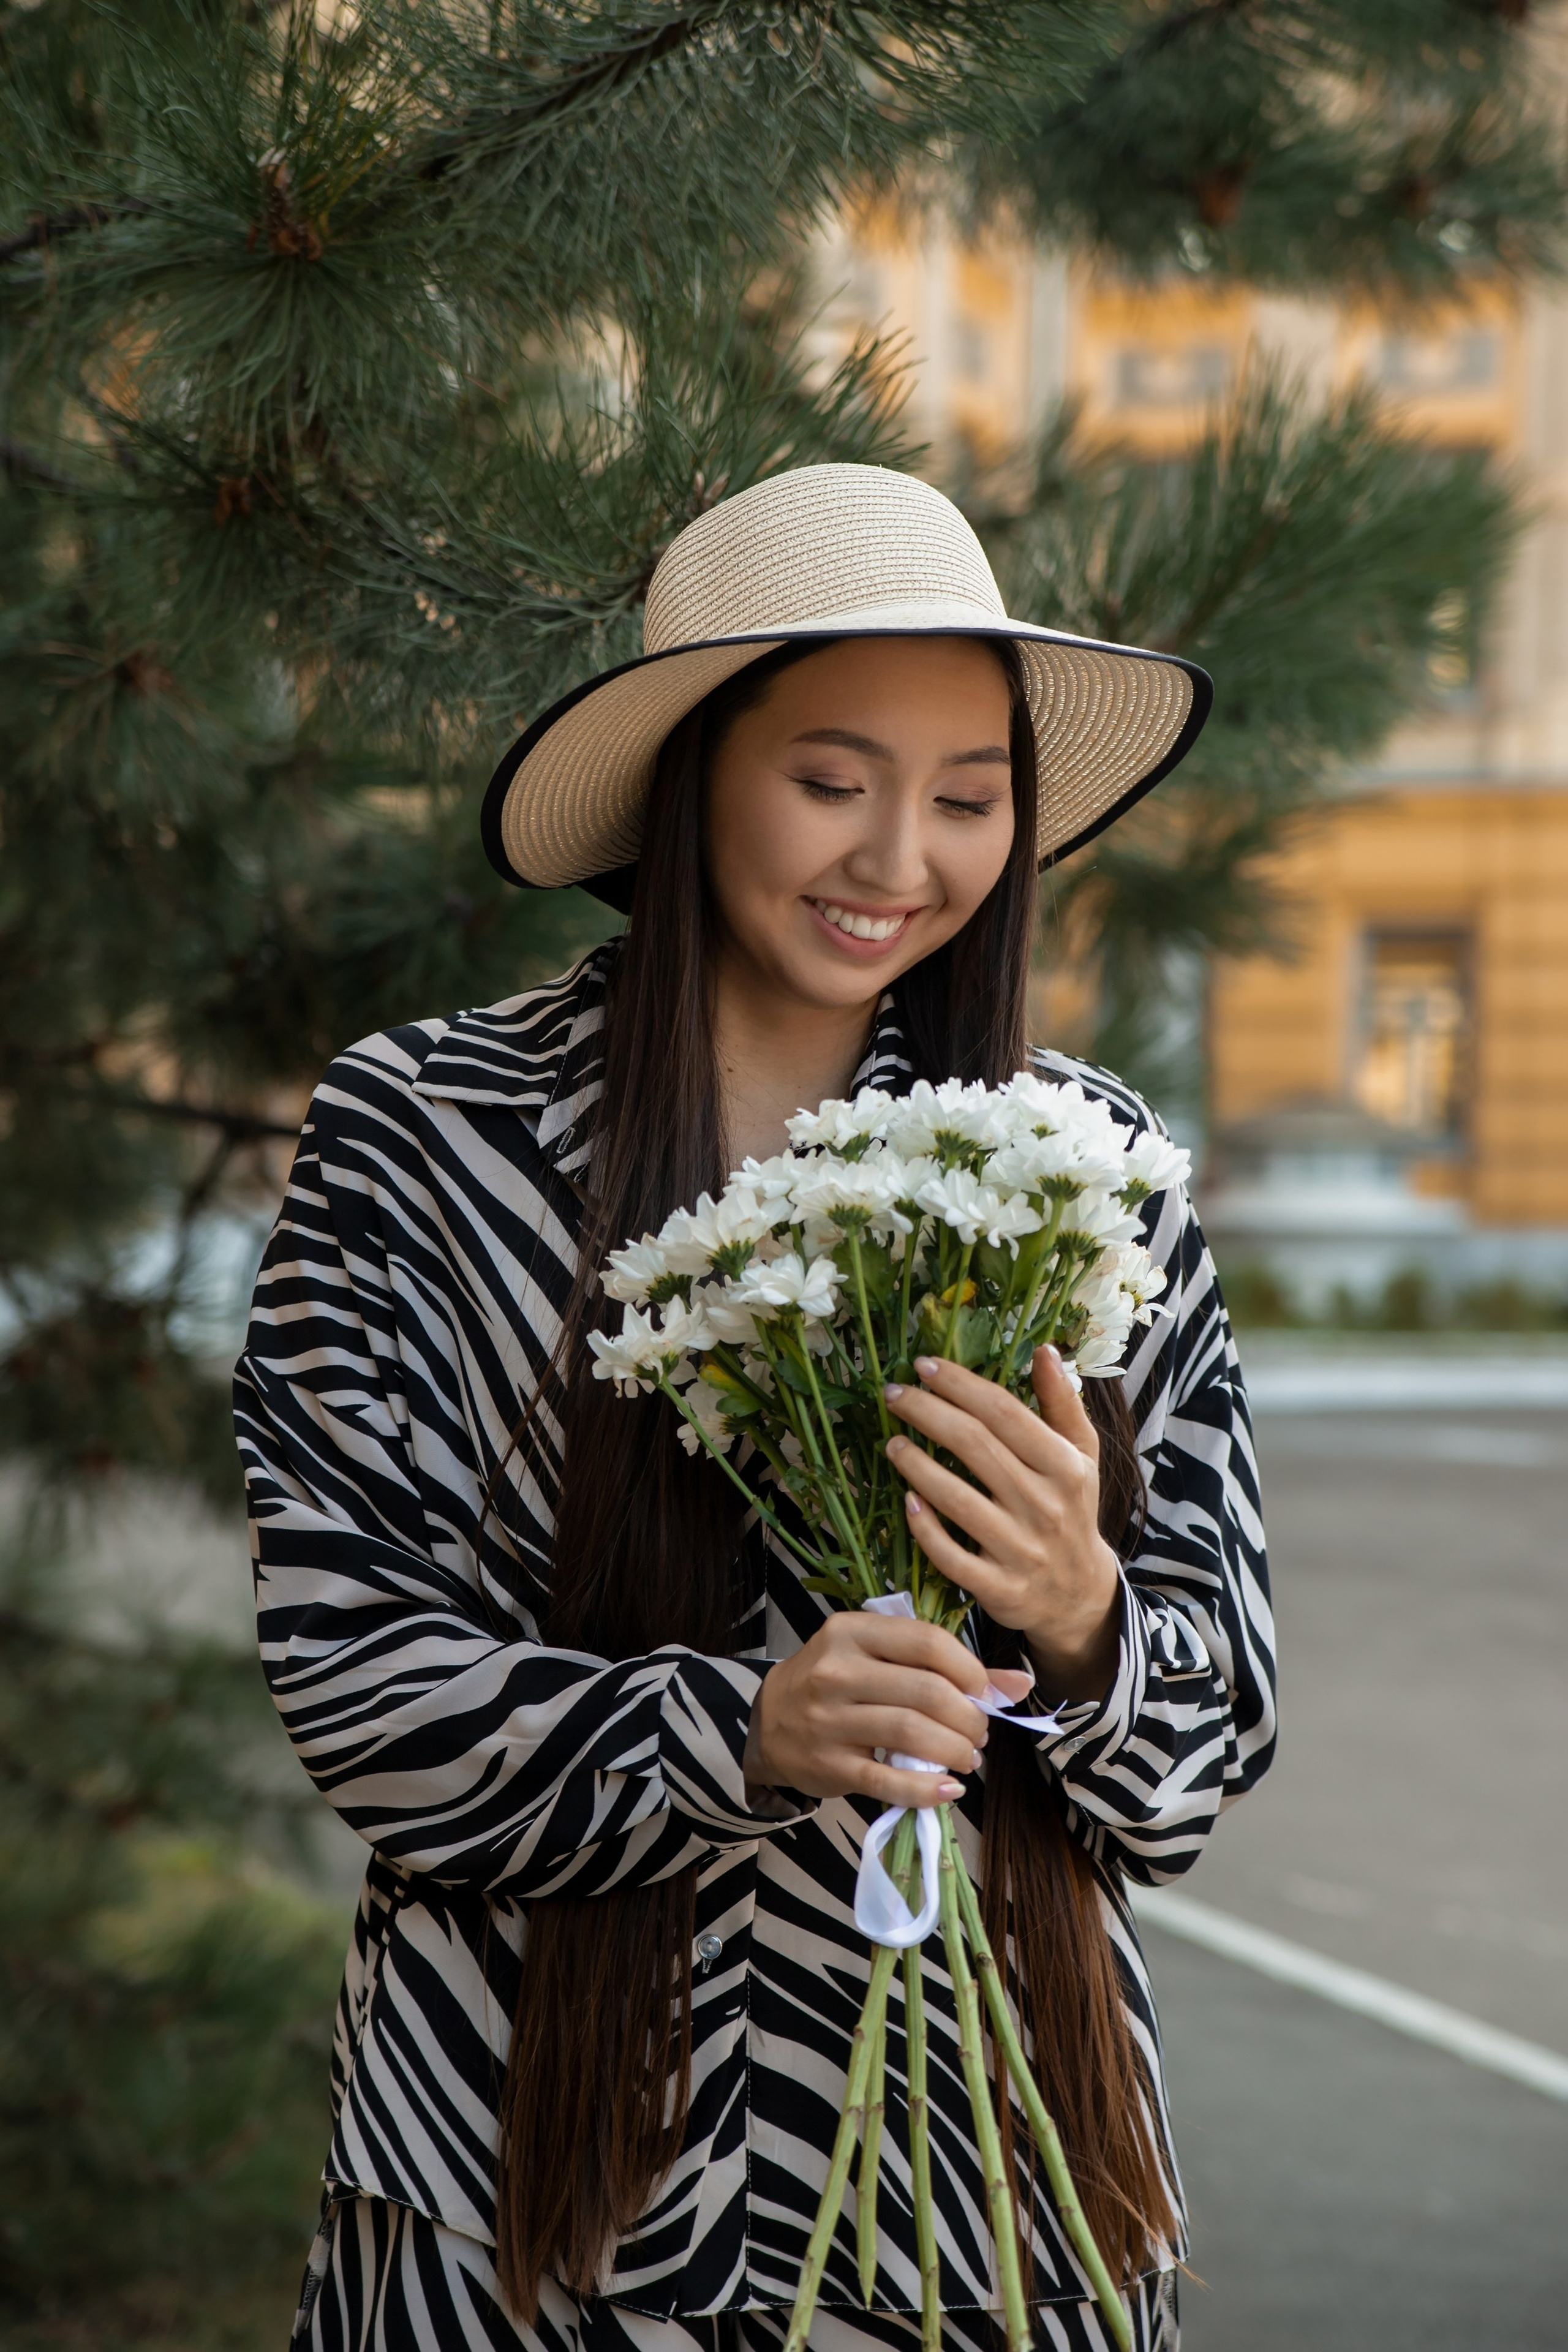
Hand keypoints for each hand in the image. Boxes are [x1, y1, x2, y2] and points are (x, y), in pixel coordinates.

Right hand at [744, 1610, 1033, 1810]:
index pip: (927, 1642)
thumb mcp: (876, 1655)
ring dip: (956, 1751)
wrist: (767, 1720)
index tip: (982, 1692)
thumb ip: (944, 1664)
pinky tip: (949, 1789)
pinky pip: (889, 1782)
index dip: (969, 1669)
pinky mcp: (829, 1765)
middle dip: (969, 1717)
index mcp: (851, 1632)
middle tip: (979, 1732)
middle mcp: (837, 1672)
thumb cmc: (834, 1681)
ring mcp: (830, 1721)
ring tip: (968, 1757)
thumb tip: (1019, 1683)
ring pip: (912, 1734)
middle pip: (927, 1692)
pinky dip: (927, 1790)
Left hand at [883, 1346, 1122, 1703]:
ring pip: (957, 1499)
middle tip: (893, 1394)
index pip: (1004, 1413)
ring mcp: (1020, 1550)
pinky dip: (925, 1526)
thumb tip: (1044, 1350)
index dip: (960, 1384)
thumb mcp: (1082, 1455)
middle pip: (974, 1446)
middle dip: (927, 1413)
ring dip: (916, 1465)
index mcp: (1065, 1466)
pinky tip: (906, 1499)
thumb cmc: (1072, 1509)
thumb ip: (1062, 1403)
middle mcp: (1045, 1506)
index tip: (924, 1365)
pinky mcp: (998, 1588)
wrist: (1079, 1595)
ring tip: (892, 1442)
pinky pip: (950, 1555)